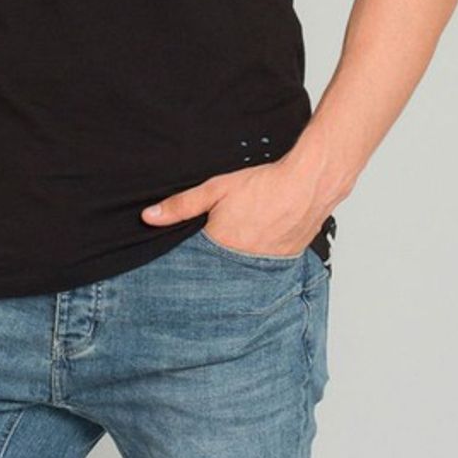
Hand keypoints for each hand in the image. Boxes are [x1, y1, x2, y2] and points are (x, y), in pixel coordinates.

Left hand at [140, 155, 329, 256]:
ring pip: (243, 272)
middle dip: (211, 268)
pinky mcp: (285, 263)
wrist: (308, 184)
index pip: (195, 267)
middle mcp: (244, 263)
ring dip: (235, 266)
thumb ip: (181, 205)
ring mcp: (267, 267)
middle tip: (211, 256)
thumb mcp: (214, 189)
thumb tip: (149, 217)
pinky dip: (258, 261)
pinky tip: (257, 245)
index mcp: (222, 247)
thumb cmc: (263, 185)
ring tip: (236, 248)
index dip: (188, 265)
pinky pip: (265, 269)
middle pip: (219, 273)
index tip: (178, 270)